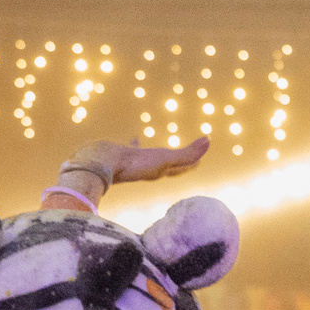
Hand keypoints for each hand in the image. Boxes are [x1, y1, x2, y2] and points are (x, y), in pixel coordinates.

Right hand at [71, 135, 210, 187]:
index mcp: (160, 171)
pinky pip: (132, 148)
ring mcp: (134, 162)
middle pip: (168, 164)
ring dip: (157, 152)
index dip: (192, 162)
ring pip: (149, 156)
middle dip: (178, 159)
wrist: (101, 164)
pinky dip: (137, 143)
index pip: (181, 168)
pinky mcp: (121, 156)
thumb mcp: (166, 158)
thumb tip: (208, 142)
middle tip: (186, 152)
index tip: (201, 158)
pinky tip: (135, 137)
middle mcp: (148, 169)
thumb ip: (187, 153)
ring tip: (163, 147)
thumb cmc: (134, 163)